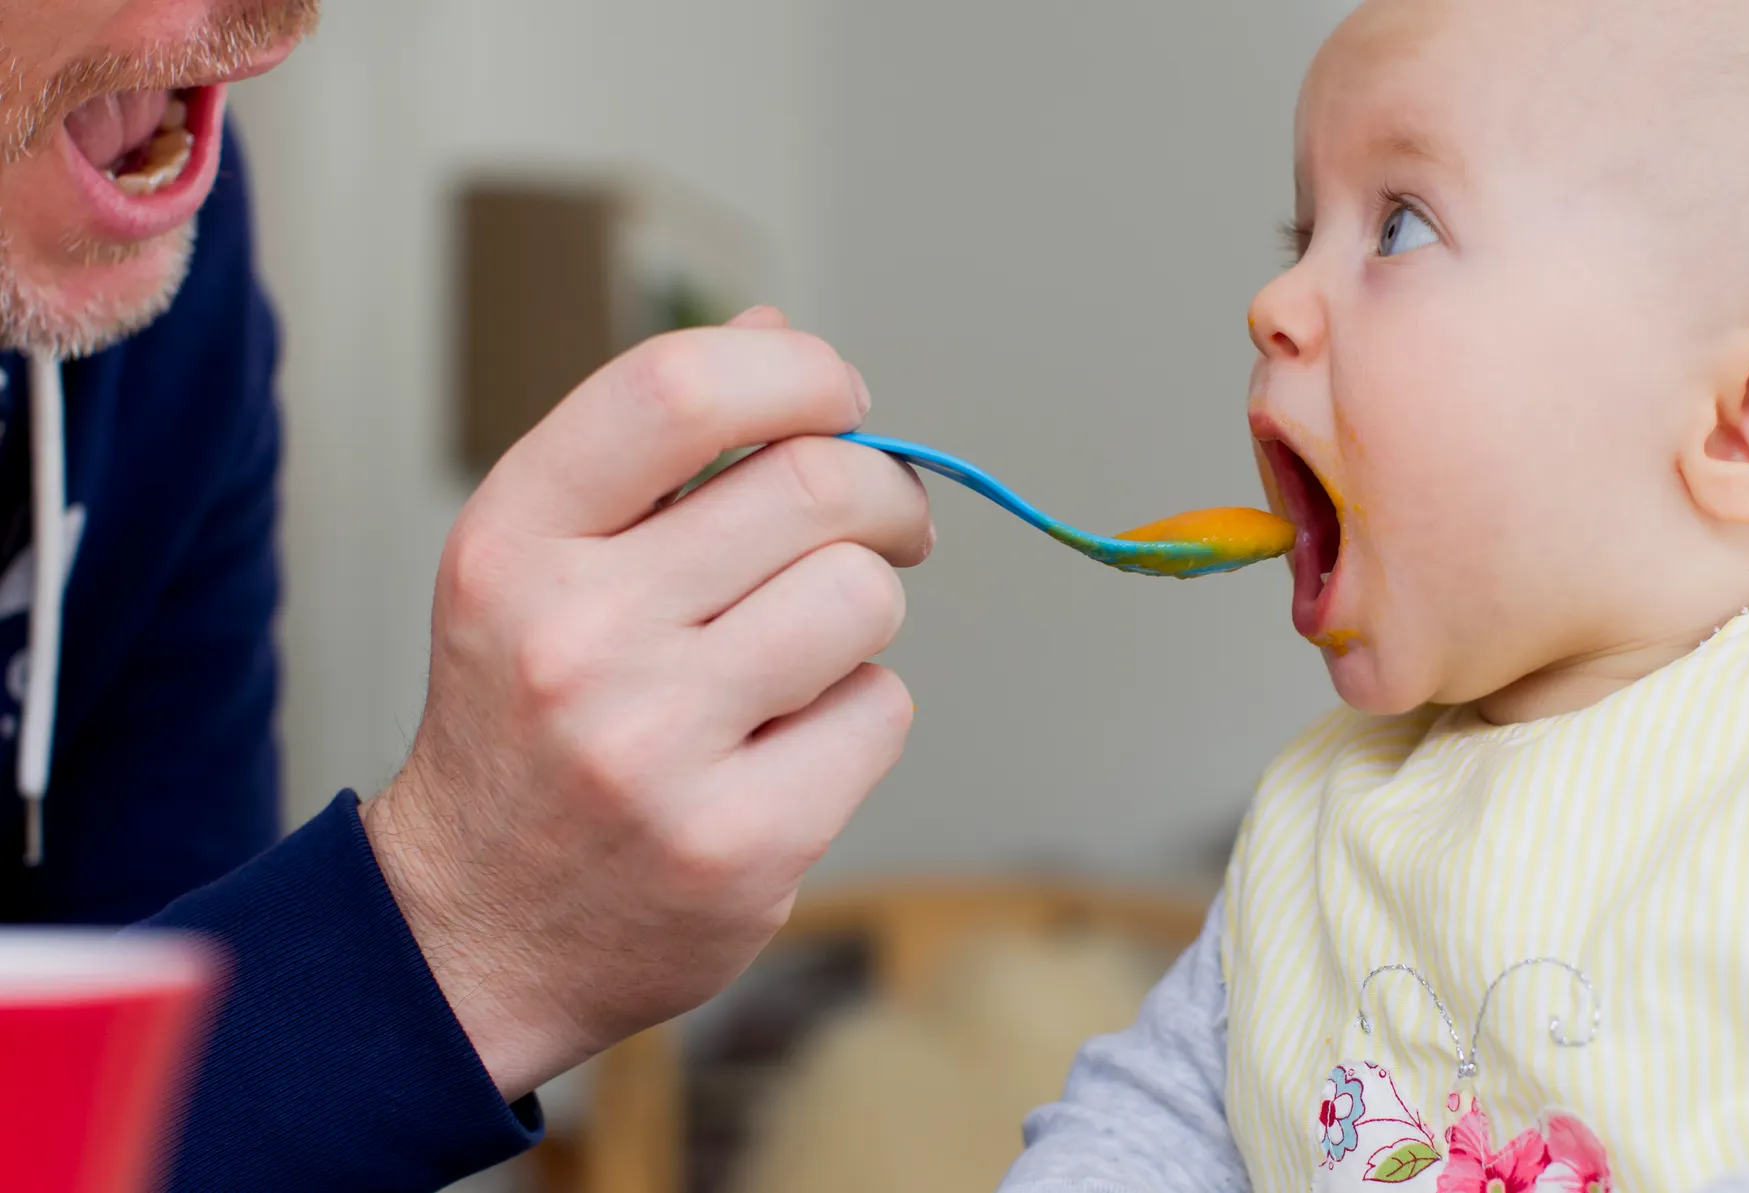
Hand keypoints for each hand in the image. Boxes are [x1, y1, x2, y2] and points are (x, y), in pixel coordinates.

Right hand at [360, 308, 931, 1098]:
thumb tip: (776, 337)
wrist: (467, 935)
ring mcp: (656, 749)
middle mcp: (573, 639)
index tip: (838, 398)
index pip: (676, 390)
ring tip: (801, 653)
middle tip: (881, 526)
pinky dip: (858, 715)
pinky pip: (880, 710)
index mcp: (513, 545)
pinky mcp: (739, 843)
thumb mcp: (542, 569)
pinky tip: (786, 746)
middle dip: (879, 495)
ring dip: (860, 613)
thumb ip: (654, 451)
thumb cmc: (527, 724)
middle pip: (814, 488)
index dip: (795, 370)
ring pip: (864, 598)